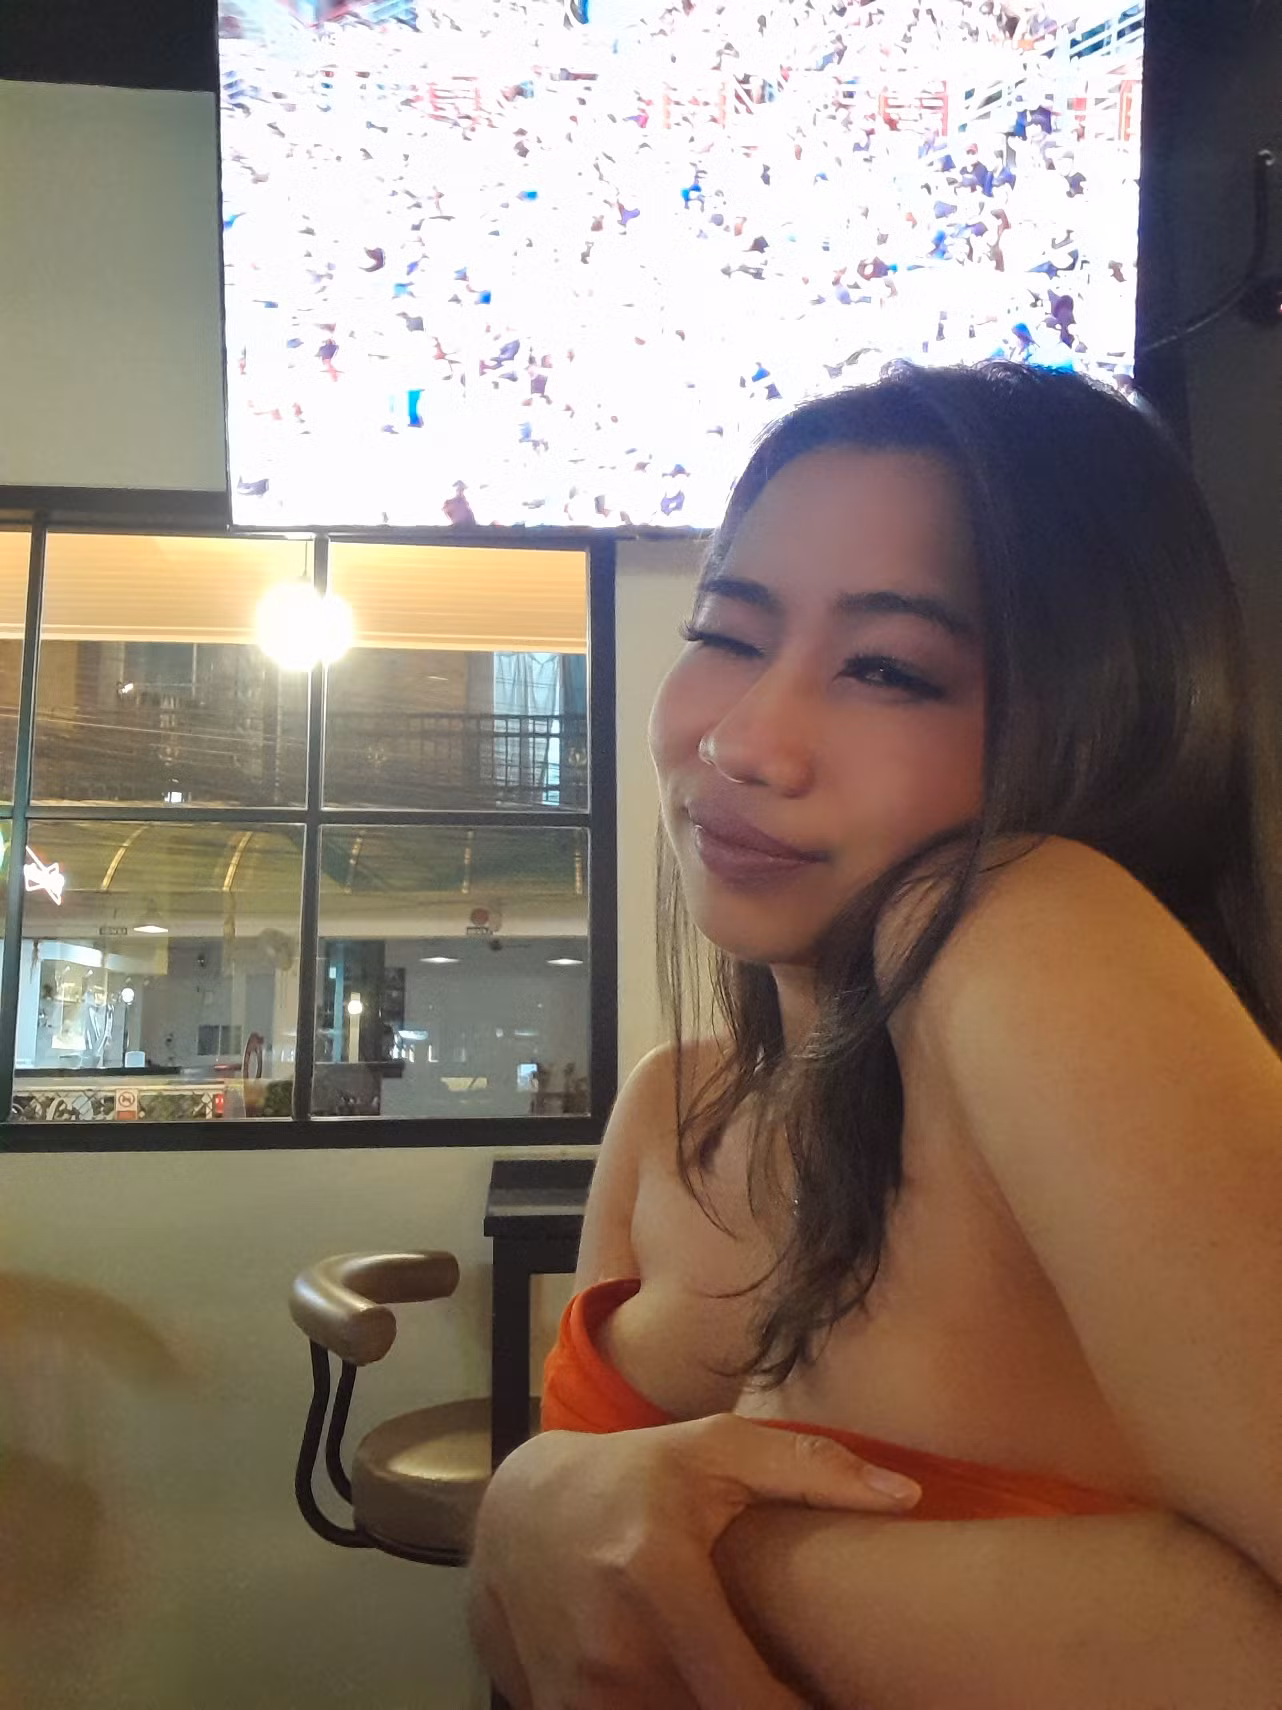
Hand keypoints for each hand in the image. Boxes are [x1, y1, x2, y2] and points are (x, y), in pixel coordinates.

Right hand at [467, 1414, 922, 1709]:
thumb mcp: (715, 1450)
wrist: (515, 1512)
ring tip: (752, 1681)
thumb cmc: (633, 1477)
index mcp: (659, 1580)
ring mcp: (577, 1698)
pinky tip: (702, 1689)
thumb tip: (907, 1495)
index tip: (844, 1702)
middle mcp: (612, 1652)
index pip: (752, 1704)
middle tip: (802, 1685)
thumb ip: (812, 1469)